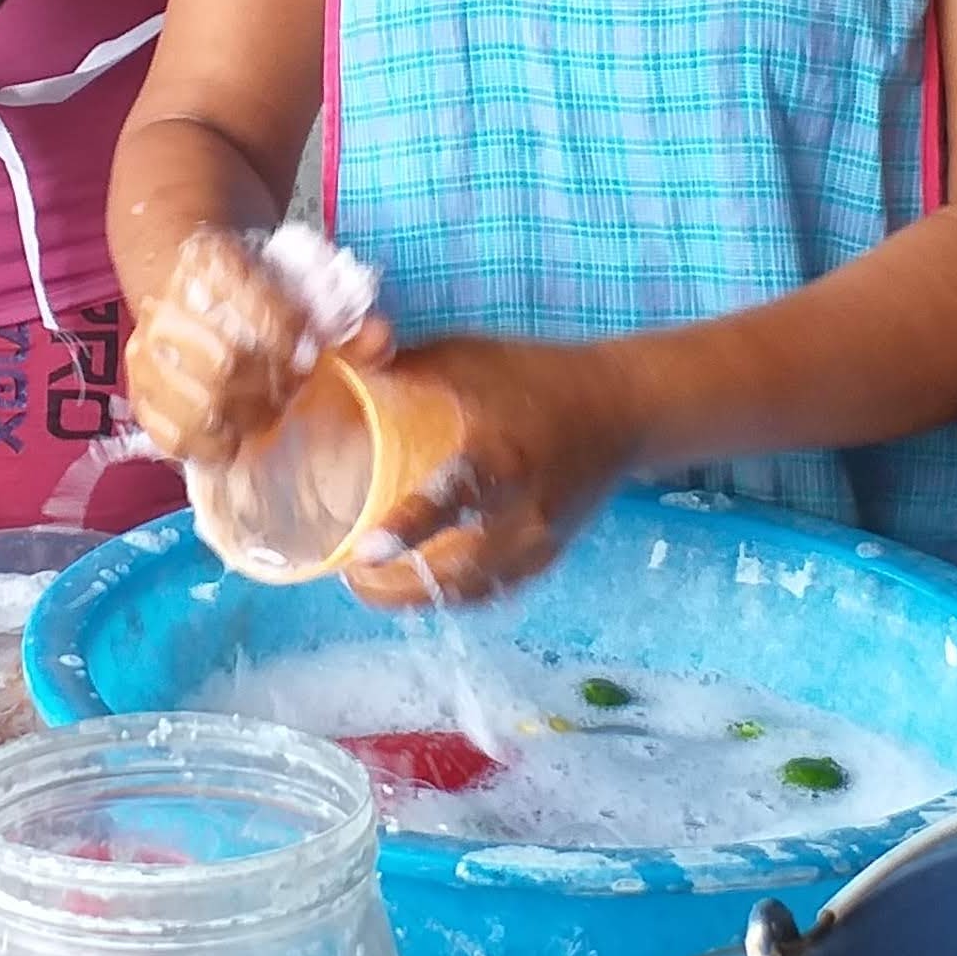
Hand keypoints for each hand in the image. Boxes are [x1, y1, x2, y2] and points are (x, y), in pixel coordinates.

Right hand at [125, 229, 390, 466]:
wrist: (191, 278)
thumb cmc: (260, 288)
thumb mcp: (305, 284)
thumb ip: (349, 316)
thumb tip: (378, 340)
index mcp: (213, 260)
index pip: (255, 308)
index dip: (288, 338)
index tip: (308, 354)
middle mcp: (169, 300)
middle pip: (227, 364)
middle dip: (270, 387)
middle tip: (289, 391)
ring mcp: (146, 346)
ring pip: (196, 404)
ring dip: (244, 418)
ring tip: (265, 412)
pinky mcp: (138, 387)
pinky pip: (167, 433)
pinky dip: (206, 445)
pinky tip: (232, 436)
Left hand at [342, 336, 639, 610]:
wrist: (621, 409)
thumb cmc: (535, 376)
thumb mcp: (469, 357)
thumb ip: (404, 369)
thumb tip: (335, 367)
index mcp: (503, 455)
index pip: (453, 498)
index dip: (407, 529)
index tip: (363, 552)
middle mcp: (524, 510)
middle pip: (455, 571)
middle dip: (394, 586)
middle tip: (348, 575)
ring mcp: (538, 542)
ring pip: (469, 591)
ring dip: (417, 598)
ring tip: (372, 586)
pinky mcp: (547, 557)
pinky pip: (491, 592)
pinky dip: (451, 596)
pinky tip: (418, 588)